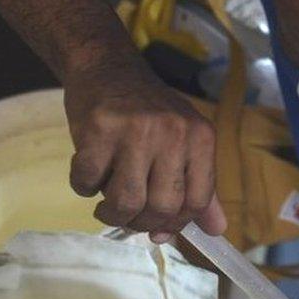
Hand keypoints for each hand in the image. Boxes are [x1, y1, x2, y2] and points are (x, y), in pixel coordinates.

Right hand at [63, 54, 226, 241]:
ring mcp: (135, 130)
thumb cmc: (148, 111)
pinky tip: (89, 173)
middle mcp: (173, 132)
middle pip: (161, 207)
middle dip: (141, 223)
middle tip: (128, 214)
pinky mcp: (97, 129)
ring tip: (106, 204)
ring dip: (111, 214)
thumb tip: (215, 231)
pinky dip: (83, 187)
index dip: (176, 223)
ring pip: (125, 202)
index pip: (197, 201)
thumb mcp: (185, 140)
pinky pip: (87, 182)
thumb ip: (202, 186)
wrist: (107, 67)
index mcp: (201, 137)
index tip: (158, 225)